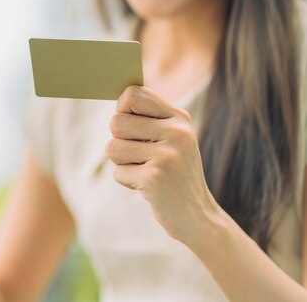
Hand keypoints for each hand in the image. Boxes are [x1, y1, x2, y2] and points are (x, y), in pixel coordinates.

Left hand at [105, 85, 220, 243]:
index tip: (132, 128)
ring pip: (112, 147)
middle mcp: (177, 132)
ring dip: (121, 163)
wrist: (199, 217)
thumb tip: (120, 98)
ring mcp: (167, 154)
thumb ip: (148, 118)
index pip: (133, 94)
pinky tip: (148, 186)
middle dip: (119, 141)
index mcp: (179, 118)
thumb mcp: (171, 138)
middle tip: (140, 156)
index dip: (122, 110)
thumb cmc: (174, 174)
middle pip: (116, 122)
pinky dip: (127, 181)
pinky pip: (117, 171)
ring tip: (144, 170)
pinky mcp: (155, 177)